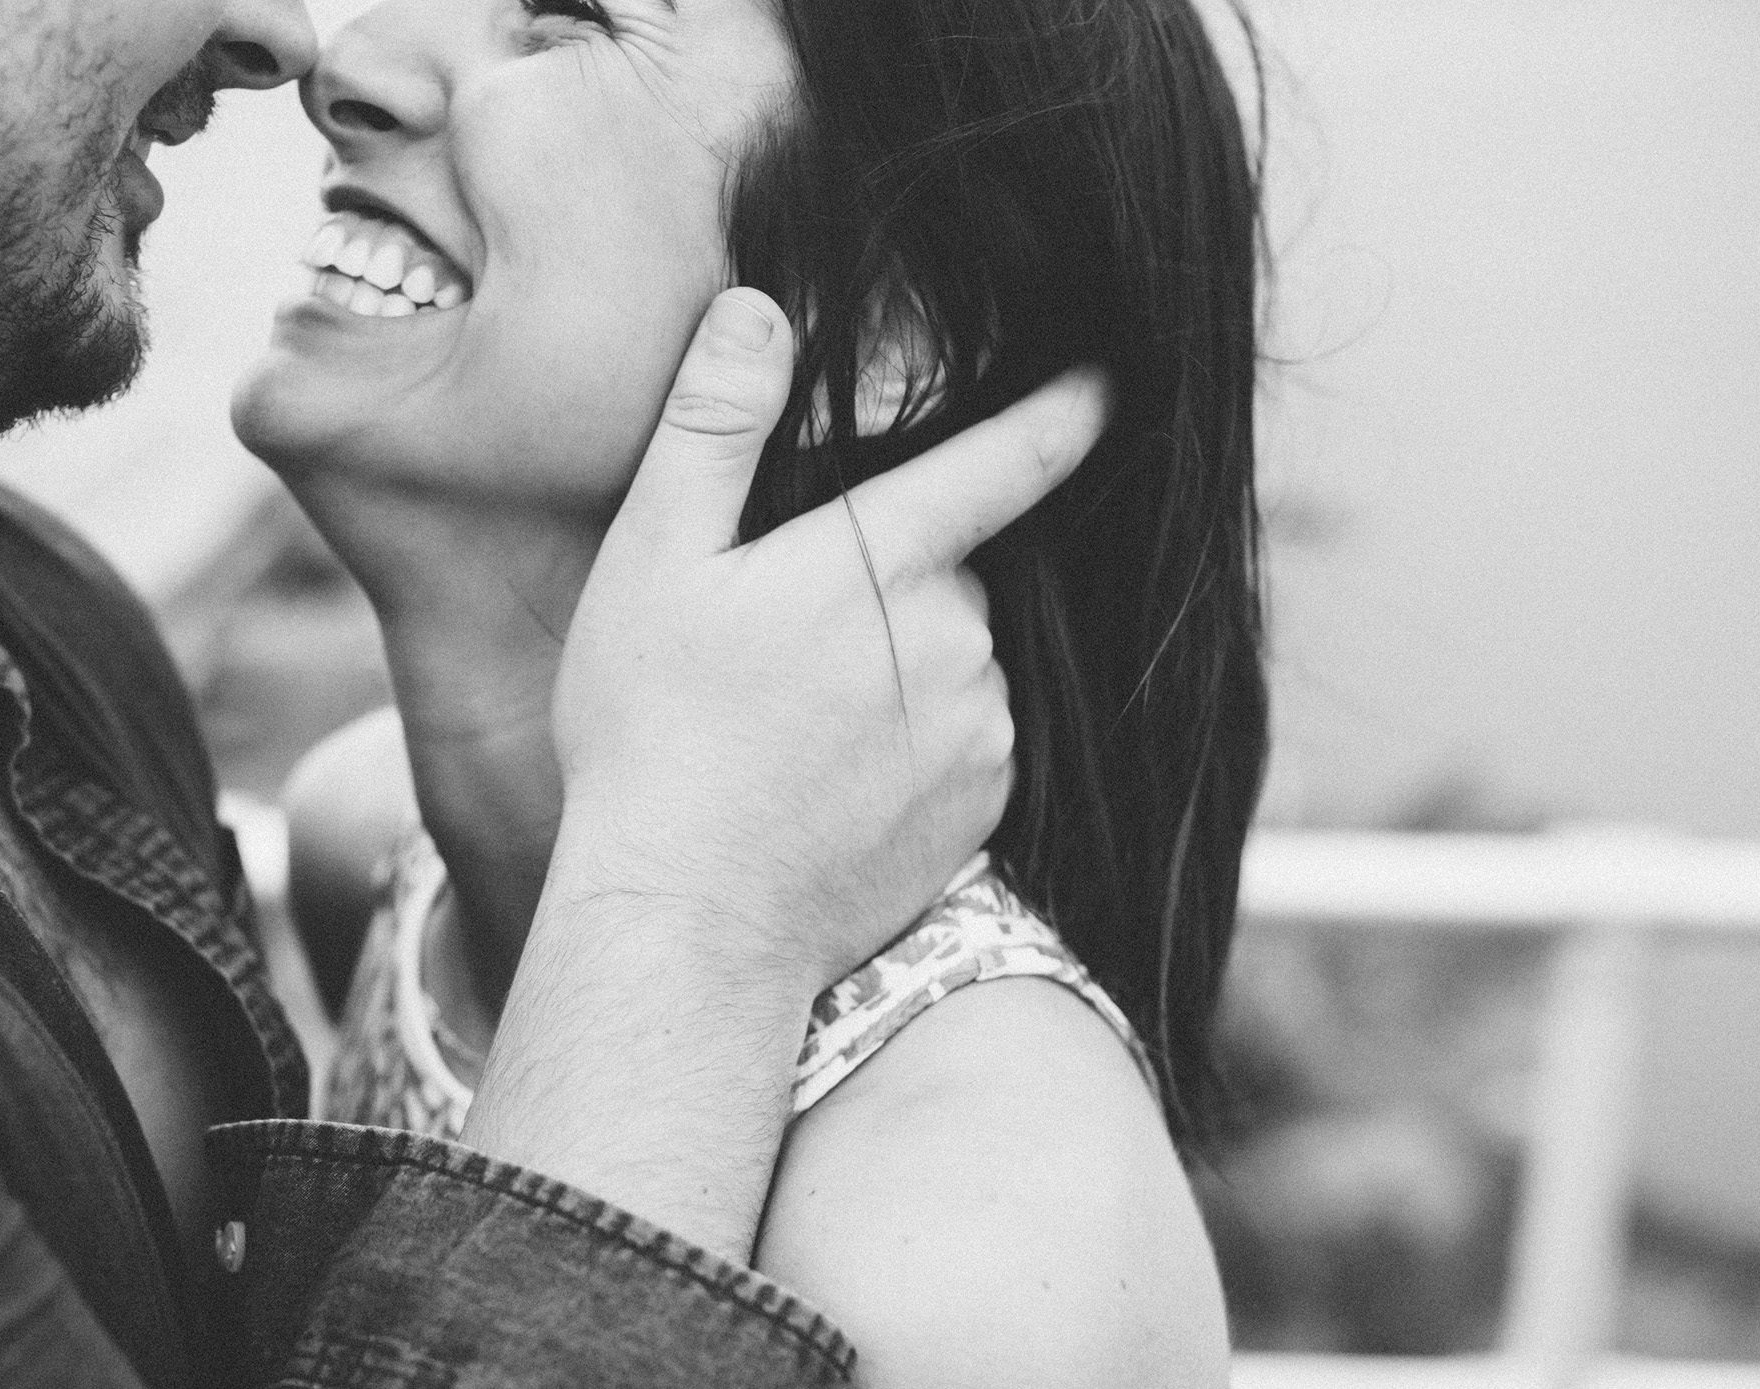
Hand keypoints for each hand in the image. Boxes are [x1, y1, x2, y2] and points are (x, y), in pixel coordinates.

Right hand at [459, 287, 1105, 1261]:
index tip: (1107, 378)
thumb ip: (712, 425)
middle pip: (948, 571)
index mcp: (878, 559)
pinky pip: (967, 742)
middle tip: (783, 636)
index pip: (1002, 460)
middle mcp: (955, 637)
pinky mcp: (985, 808)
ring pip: (959, 658)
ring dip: (901, 665)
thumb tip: (760, 307)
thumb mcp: (653, 560)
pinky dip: (916, 744)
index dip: (1059, 412)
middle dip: (889, 578)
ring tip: (794, 725)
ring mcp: (979, 728)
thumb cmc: (651, 732)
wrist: (691, 918)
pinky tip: (833, 779)